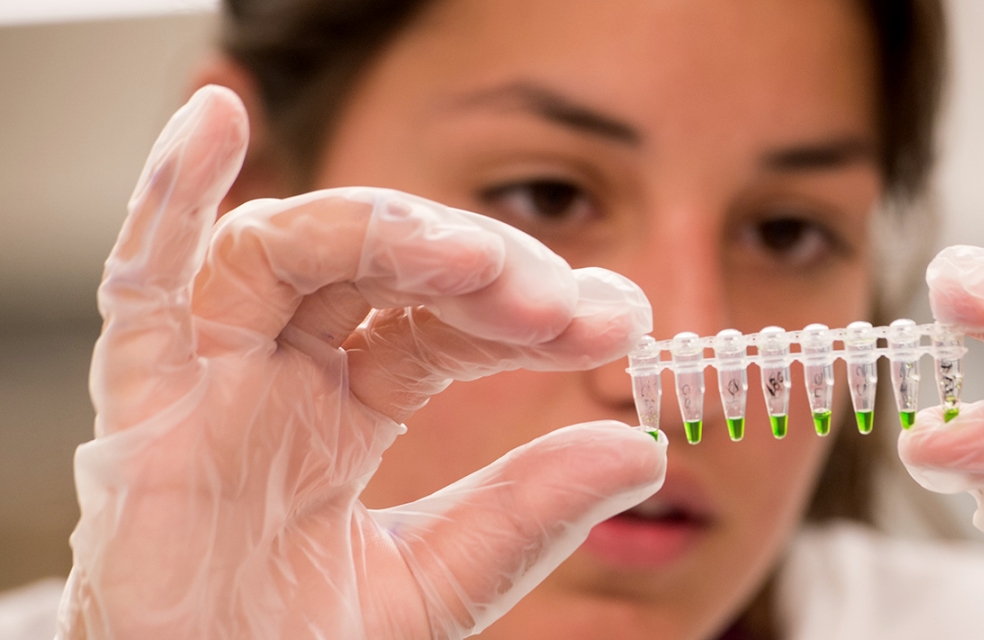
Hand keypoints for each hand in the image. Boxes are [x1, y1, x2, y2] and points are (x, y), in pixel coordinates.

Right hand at [60, 86, 666, 638]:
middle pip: (374, 268)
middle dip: (479, 269)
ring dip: (386, 234)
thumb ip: (528, 513)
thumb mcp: (441, 580)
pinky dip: (163, 199)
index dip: (527, 308)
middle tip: (571, 302)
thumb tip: (642, 449)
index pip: (442, 322)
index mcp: (340, 409)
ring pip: (284, 253)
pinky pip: (137, 287)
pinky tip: (214, 123)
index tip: (623, 316)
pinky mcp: (138, 412)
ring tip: (485, 263)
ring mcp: (207, 384)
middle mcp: (275, 378)